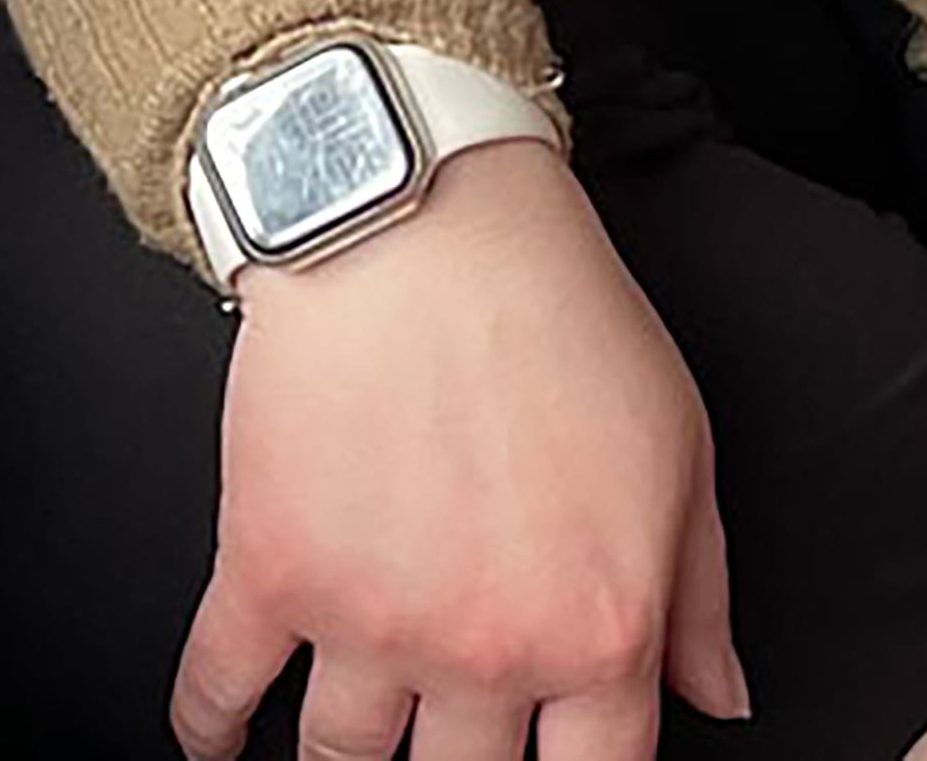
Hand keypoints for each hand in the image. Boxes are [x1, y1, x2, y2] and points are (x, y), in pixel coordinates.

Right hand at [175, 141, 745, 760]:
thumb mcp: (678, 450)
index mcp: (598, 630)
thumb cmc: (552, 312)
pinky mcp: (267, 572)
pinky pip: (219, 685)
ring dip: (346, 759)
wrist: (420, 220)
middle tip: (446, 739)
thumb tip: (719, 692)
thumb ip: (699, 595)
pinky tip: (215, 742)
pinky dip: (208, 727)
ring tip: (346, 752)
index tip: (546, 758)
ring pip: (344, 757)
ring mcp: (366, 622)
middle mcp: (483, 649)